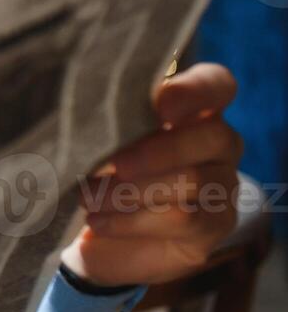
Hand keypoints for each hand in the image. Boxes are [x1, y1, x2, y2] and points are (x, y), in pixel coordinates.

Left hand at [61, 63, 243, 287]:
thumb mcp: (98, 136)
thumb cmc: (99, 163)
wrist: (102, 223)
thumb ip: (107, 119)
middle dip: (157, 152)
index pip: (216, 85)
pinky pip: (182, 223)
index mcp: (194, 108)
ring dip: (132, 193)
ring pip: (195, 182)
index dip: (194, 91)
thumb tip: (92, 113)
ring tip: (88, 199)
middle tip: (112, 164)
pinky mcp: (214, 227)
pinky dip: (132, 223)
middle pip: (214, 136)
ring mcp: (223, 186)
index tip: (161, 106)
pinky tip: (98, 224)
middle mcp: (219, 144)